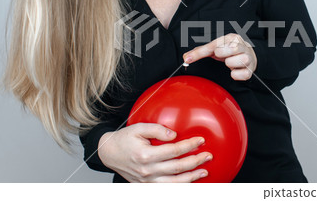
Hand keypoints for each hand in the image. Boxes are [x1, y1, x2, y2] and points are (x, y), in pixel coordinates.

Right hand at [97, 123, 212, 182]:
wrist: (108, 153)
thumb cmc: (123, 139)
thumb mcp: (138, 128)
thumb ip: (157, 129)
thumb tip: (174, 134)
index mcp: (146, 155)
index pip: (174, 150)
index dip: (189, 145)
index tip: (200, 140)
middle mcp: (147, 170)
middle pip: (177, 168)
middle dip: (195, 162)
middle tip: (208, 156)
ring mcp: (146, 181)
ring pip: (174, 183)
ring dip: (191, 178)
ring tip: (204, 172)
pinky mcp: (146, 186)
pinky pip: (166, 188)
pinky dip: (179, 186)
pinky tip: (189, 182)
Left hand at [183, 33, 256, 80]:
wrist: (250, 55)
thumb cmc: (229, 51)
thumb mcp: (215, 47)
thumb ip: (201, 52)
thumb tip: (186, 57)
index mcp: (232, 38)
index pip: (213, 45)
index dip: (200, 53)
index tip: (188, 59)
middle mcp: (242, 46)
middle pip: (229, 50)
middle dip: (224, 55)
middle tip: (224, 56)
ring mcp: (248, 58)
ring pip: (234, 62)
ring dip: (230, 64)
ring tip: (231, 62)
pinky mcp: (250, 70)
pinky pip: (240, 75)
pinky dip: (235, 75)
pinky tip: (236, 70)